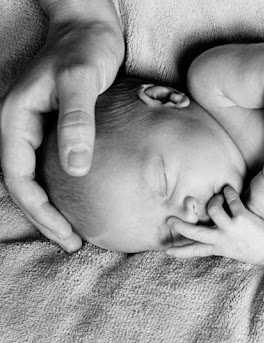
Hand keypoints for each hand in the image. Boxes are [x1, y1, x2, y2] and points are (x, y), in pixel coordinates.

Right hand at [0, 18, 123, 251]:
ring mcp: (39, 126)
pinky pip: (56, 163)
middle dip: (46, 216)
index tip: (65, 234)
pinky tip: (89, 196)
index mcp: (17, 119)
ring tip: (79, 230)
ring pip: (40, 176)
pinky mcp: (59, 125)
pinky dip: (68, 185)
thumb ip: (77, 120)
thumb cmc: (85, 45)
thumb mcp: (82, 79)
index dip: (39, 211)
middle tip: (73, 243)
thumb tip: (75, 167)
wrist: (91, 22)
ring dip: (56, 204)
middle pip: (25, 183)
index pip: (19, 178)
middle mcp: (23, 126)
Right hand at [166, 186, 263, 263]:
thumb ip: (217, 240)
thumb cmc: (249, 244)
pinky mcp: (242, 218)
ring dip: (214, 200)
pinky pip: (231, 199)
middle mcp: (222, 239)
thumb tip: (202, 229)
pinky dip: (228, 192)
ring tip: (218, 197)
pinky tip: (229, 190)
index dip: (181, 251)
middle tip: (170, 220)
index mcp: (218, 247)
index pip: (196, 250)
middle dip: (182, 226)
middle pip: (197, 233)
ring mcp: (231, 228)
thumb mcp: (231, 247)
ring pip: (213, 209)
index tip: (167, 252)